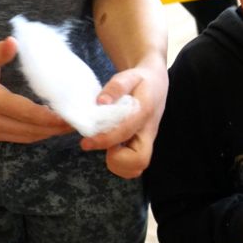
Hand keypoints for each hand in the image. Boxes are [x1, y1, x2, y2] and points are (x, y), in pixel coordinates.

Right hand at [0, 38, 69, 142]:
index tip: (71, 115)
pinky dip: (38, 133)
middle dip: (56, 128)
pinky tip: (53, 126)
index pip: (24, 112)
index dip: (49, 117)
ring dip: (50, 133)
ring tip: (71, 124)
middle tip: (79, 121)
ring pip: (27, 137)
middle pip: (30, 130)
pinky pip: (20, 137)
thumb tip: (14, 42)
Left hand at [79, 57, 167, 178]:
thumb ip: (116, 87)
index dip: (104, 140)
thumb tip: (101, 102)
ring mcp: (147, 140)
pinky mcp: (144, 145)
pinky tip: (114, 149)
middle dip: (118, 161)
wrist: (157, 82)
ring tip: (109, 148)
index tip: (85, 142)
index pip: (125, 132)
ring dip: (120, 164)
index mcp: (144, 113)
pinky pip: (136, 165)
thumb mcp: (130, 76)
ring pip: (138, 166)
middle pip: (140, 160)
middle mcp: (149, 131)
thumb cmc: (141, 79)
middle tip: (105, 148)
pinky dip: (123, 165)